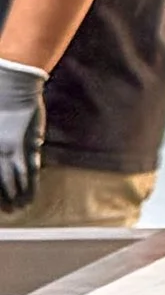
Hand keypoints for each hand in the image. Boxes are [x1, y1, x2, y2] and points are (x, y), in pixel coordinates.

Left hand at [0, 57, 43, 212]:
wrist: (11, 84)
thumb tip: (10, 156)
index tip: (2, 206)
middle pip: (0, 184)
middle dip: (5, 199)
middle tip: (11, 211)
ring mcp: (15, 150)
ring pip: (16, 180)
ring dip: (20, 195)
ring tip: (23, 207)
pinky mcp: (31, 143)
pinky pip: (31, 169)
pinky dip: (31, 183)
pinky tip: (32, 192)